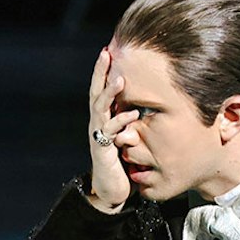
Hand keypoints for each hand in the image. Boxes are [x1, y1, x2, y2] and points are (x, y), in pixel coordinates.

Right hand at [87, 47, 141, 212]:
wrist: (112, 189)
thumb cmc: (122, 162)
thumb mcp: (128, 135)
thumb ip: (131, 120)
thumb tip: (144, 102)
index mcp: (103, 118)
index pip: (101, 89)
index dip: (103, 70)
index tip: (109, 50)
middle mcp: (97, 124)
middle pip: (95, 93)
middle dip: (100, 73)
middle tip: (106, 53)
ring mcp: (98, 136)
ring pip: (100, 109)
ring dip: (110, 94)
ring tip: (120, 80)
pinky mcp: (103, 150)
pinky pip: (109, 132)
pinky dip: (120, 122)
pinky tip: (131, 114)